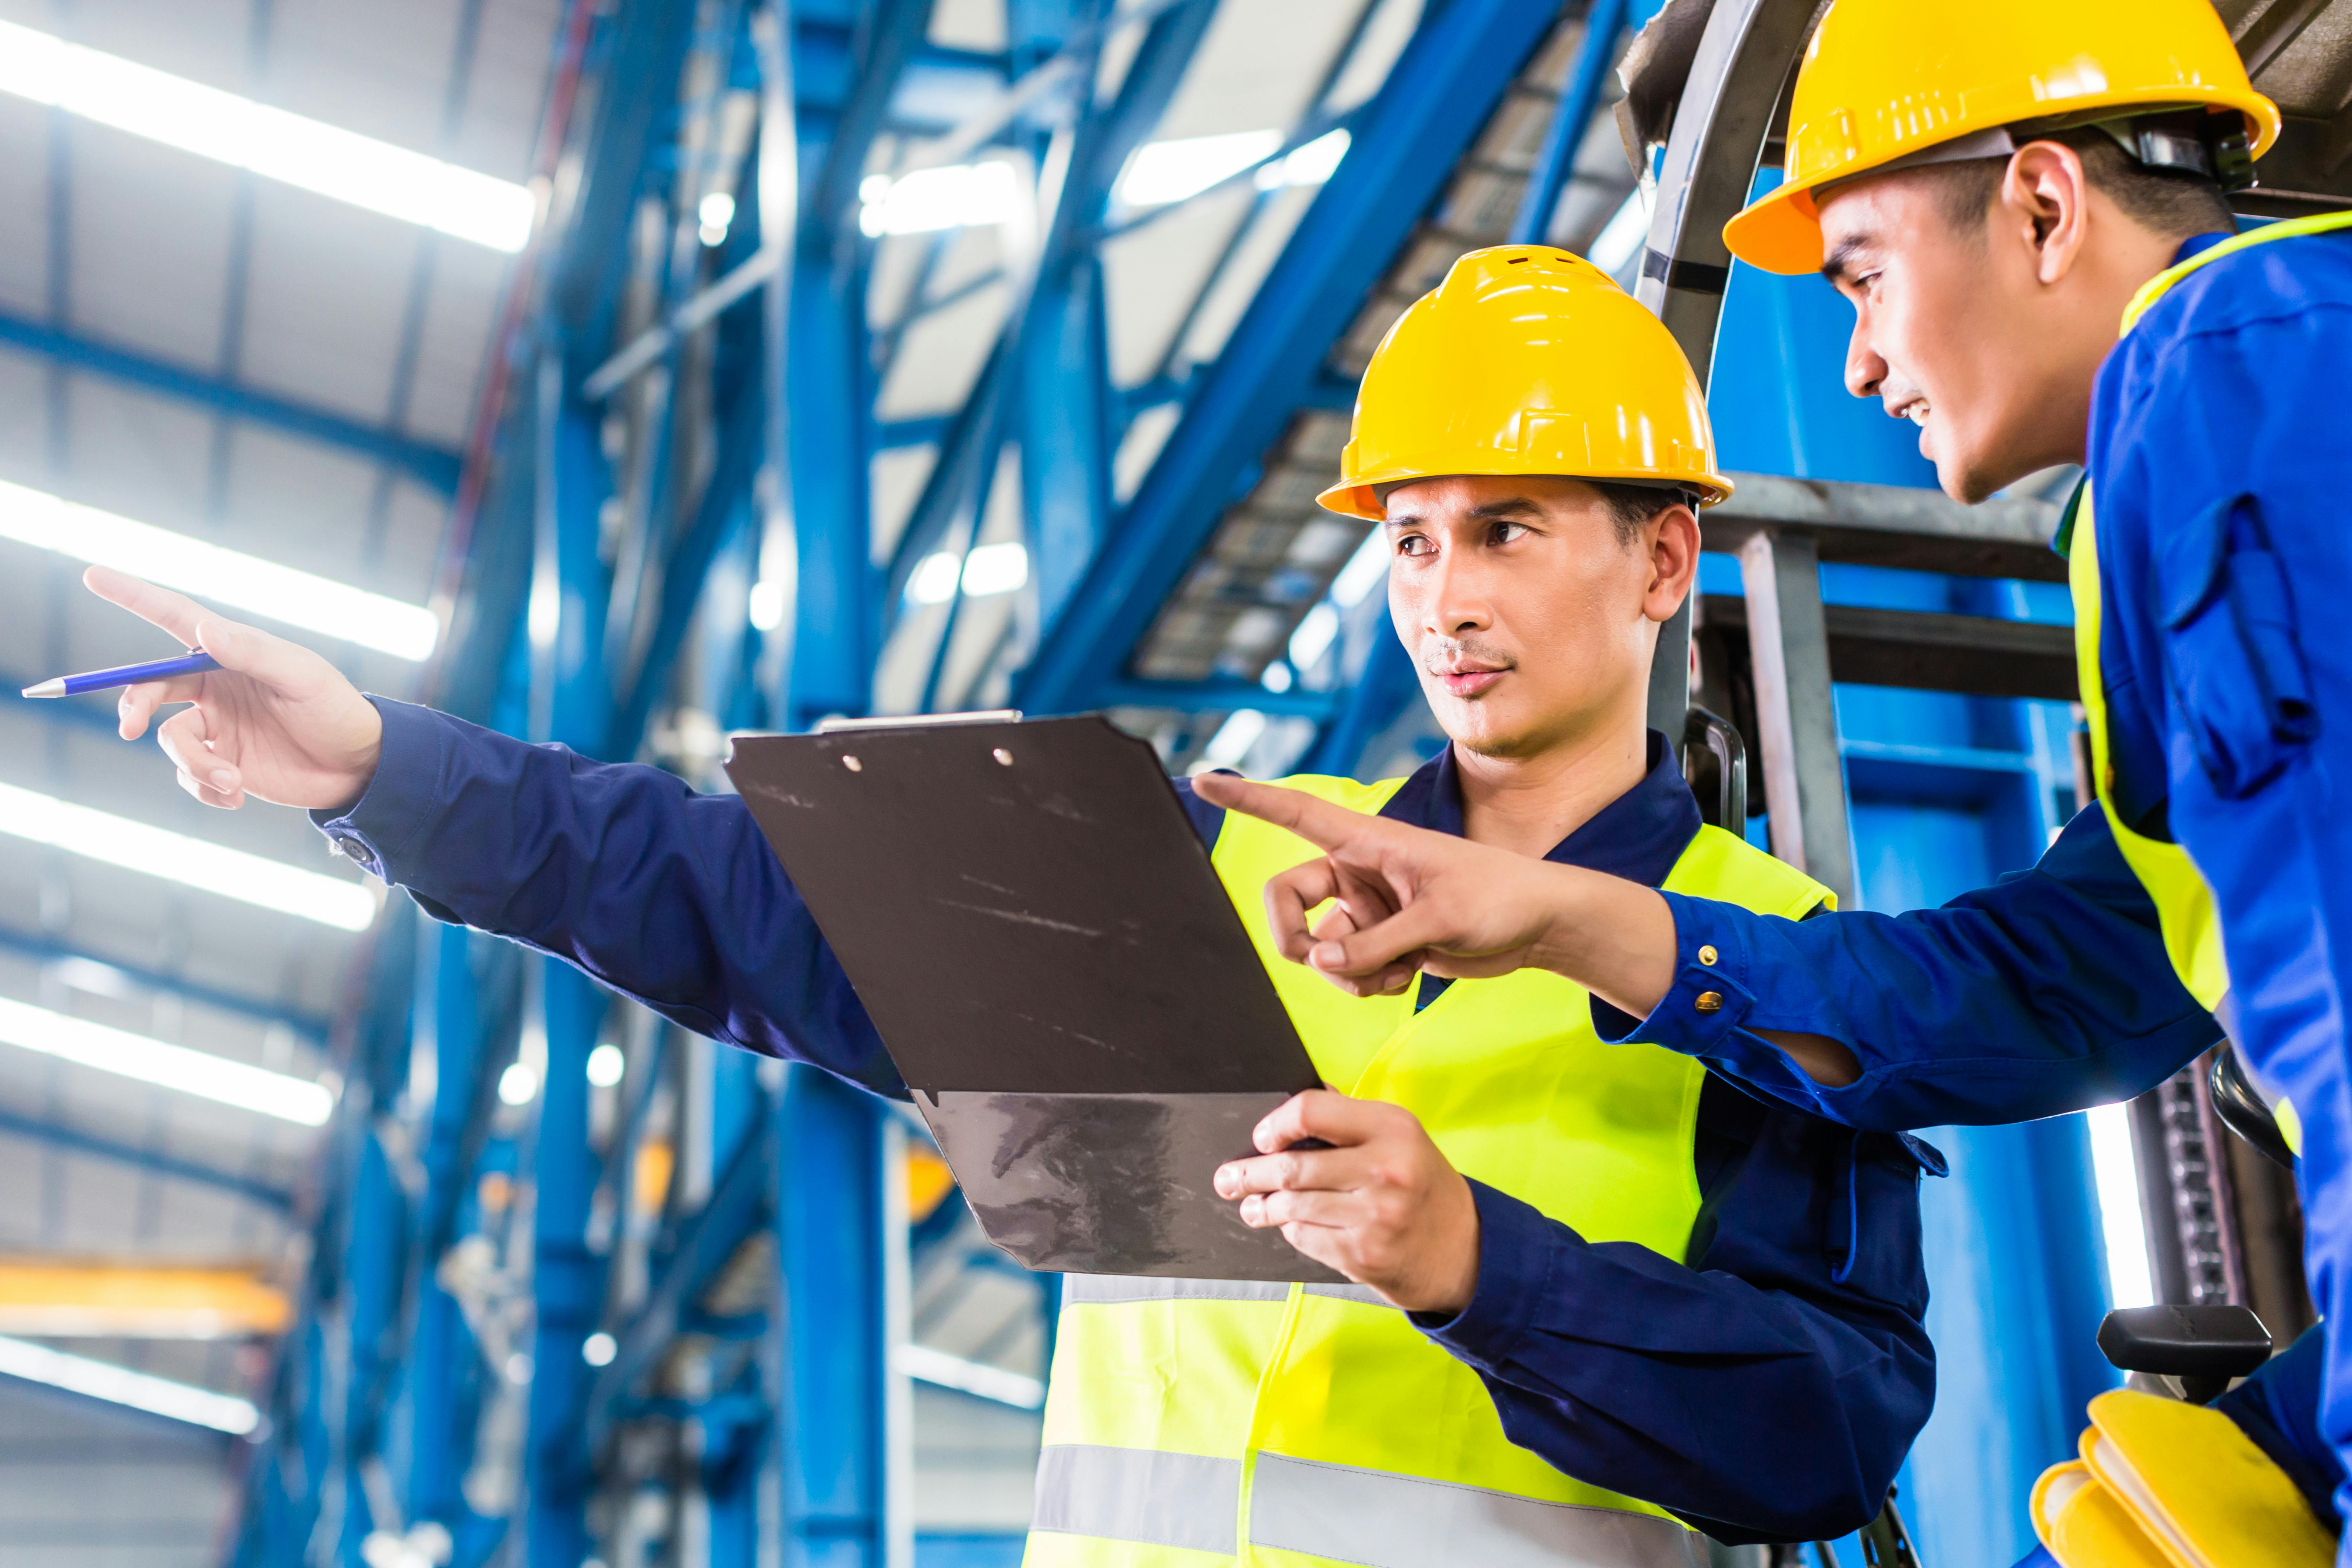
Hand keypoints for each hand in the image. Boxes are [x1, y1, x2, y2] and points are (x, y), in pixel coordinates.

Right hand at [87, 567, 385, 812]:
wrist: (359, 765)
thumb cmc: (335, 709)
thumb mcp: (301, 677)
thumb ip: (251, 652)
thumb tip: (202, 630)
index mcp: (230, 654)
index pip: (174, 617)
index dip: (133, 595)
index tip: (92, 573)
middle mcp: (215, 686)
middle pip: (150, 688)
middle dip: (134, 706)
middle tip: (130, 727)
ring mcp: (216, 726)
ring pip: (171, 741)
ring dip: (195, 764)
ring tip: (233, 779)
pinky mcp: (222, 762)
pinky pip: (190, 777)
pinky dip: (207, 788)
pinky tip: (237, 794)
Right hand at [1190, 772, 1677, 1006]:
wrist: (1540, 927)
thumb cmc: (1500, 898)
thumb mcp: (1438, 920)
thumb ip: (1373, 943)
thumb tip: (1319, 961)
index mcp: (1369, 842)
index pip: (1295, 813)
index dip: (1248, 798)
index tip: (1204, 780)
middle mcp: (1358, 871)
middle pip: (1288, 900)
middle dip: (1298, 941)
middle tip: (1325, 964)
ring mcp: (1367, 908)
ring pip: (1319, 948)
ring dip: (1350, 972)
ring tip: (1399, 972)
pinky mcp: (1380, 941)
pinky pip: (1346, 970)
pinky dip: (1371, 982)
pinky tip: (1410, 975)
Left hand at [1212, 1090, 1478, 1313]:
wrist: (1464, 1251)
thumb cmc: (1423, 1186)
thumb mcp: (1401, 1138)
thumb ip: (1350, 1120)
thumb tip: (1297, 1108)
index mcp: (1392, 1128)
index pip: (1312, 1111)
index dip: (1277, 1124)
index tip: (1261, 1138)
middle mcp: (1384, 1170)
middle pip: (1292, 1166)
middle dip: (1250, 1173)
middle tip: (1228, 1177)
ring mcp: (1374, 1217)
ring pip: (1292, 1206)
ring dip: (1261, 1206)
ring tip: (1250, 1206)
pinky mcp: (1363, 1256)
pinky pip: (1305, 1239)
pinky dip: (1291, 1231)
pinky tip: (1288, 1226)